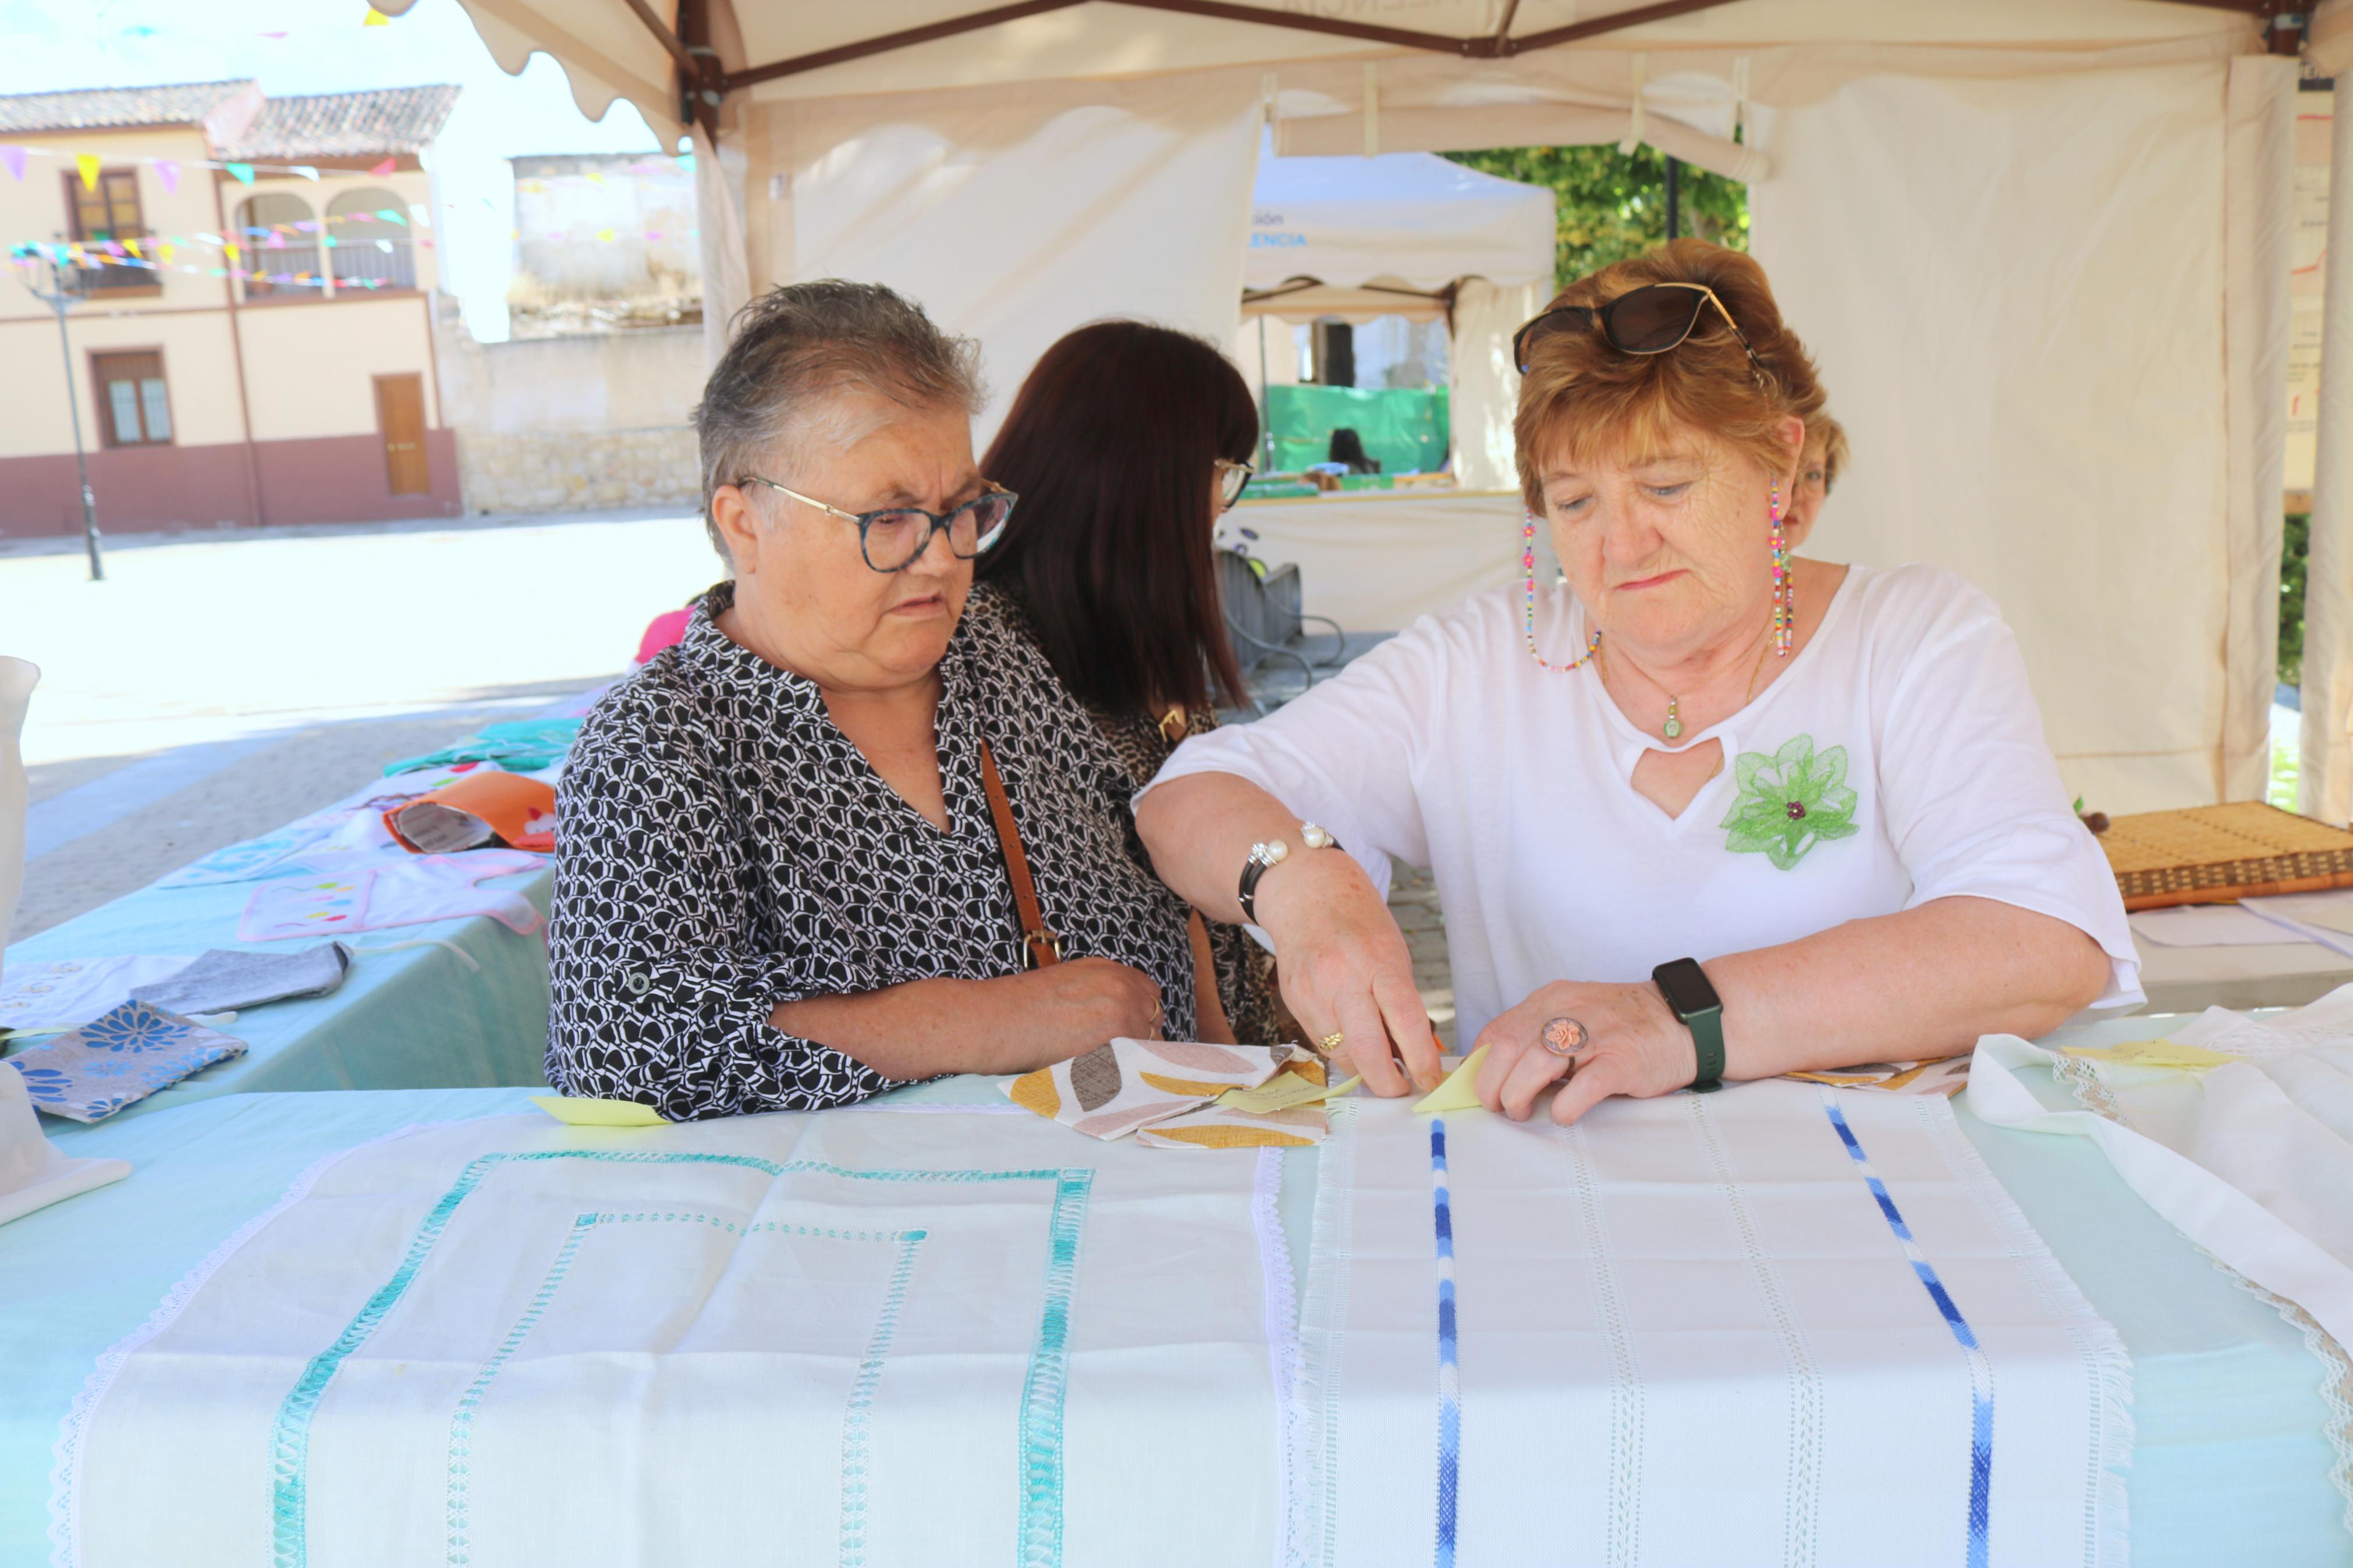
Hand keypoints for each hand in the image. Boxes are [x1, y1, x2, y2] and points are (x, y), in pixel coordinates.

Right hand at [1015, 956, 1163, 1066]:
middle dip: (1142, 1033)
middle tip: (1119, 1050)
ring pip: (1151, 1041)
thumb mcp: (1067, 979)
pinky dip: (1129, 1070)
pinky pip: (1138, 1060)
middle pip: (1155, 1017)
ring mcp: (1123, 1014)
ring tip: (1111, 1064)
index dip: (1141, 1012)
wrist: (1002, 1019)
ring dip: (1137, 1053)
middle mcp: (1122, 988)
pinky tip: (1109, 1074)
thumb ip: (1097, 989)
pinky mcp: (1117, 1041)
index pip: (1150, 992)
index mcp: (1110, 970)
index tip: (1130, 1027)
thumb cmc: (1024, 1004)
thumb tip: (1111, 1012)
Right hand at [1256, 852, 1439, 1096]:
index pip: (1404, 1020)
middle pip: (1366, 1049)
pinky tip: (1353, 1038)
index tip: (1430, 1079)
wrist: (1305, 893)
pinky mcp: (1293, 1002)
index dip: (1420, 1059)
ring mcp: (1313, 993)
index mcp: (1378, 962)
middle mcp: (1341, 979)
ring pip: (1341, 1053)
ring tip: (1380, 1061)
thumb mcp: (1393, 954)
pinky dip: (1342, 1049)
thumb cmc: (1359, 922)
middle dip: (1387, 1082)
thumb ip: (1401, 1003)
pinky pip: (1322, 1041)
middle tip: (1402, 1089)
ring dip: (1364, 1068)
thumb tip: (1413, 1053)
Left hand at [1472, 979, 1693, 1124]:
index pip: (1497, 1030)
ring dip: (1519, 1095)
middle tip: (1499, 1107)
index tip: (1479, 1089)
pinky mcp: (1622, 1059)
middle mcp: (1569, 1011)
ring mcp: (1597, 1034)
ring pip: (1537, 1062)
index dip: (1480, 1065)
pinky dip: (1565, 1106)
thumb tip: (1499, 1075)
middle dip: (1492, 1084)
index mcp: (1552, 999)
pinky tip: (1564, 1115)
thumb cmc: (1624, 1027)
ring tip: (1522, 1113)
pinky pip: (1584, 1085)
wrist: (1684, 1020)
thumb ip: (1539, 1036)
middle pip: (1508, 1046)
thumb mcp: (1574, 1016)